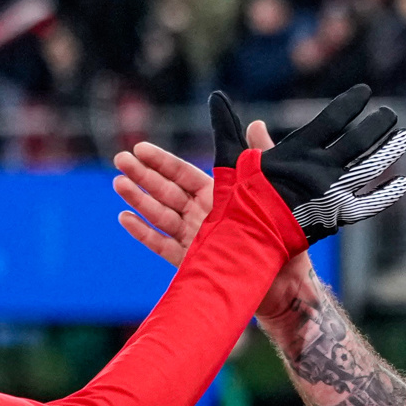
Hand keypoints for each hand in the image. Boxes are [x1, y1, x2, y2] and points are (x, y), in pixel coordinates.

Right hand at [112, 121, 318, 324]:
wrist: (287, 282)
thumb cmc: (281, 233)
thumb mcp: (271, 190)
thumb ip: (260, 157)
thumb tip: (254, 124)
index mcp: (218, 194)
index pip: (183, 174)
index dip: (161, 161)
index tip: (141, 148)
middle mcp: (202, 214)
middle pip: (166, 191)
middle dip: (143, 175)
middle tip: (120, 159)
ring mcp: (194, 237)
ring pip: (160, 215)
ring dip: (139, 199)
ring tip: (118, 183)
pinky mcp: (190, 260)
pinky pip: (162, 245)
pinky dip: (144, 233)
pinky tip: (125, 218)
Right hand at [217, 85, 405, 241]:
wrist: (247, 239)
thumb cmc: (237, 198)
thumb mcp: (230, 157)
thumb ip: (227, 126)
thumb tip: (215, 96)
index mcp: (298, 149)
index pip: (333, 118)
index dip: (351, 102)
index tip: (365, 92)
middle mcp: (321, 167)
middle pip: (359, 140)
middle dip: (377, 124)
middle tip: (390, 113)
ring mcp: (334, 192)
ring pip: (370, 166)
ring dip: (389, 149)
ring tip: (404, 136)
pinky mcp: (339, 217)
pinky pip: (370, 203)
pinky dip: (387, 193)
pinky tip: (401, 183)